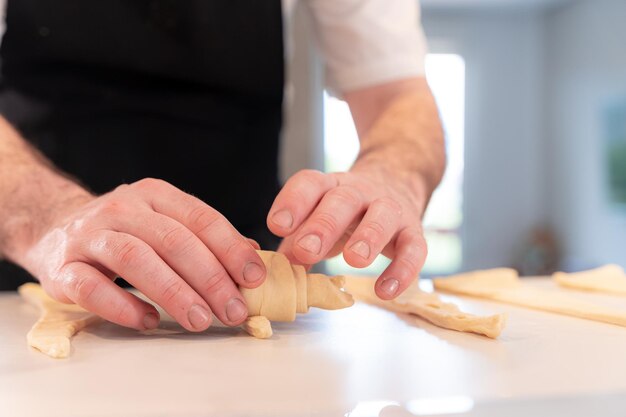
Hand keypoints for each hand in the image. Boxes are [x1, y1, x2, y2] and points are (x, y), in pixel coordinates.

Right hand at [20, 178, 265, 330]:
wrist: (52, 228)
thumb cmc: (123, 230)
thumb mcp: (163, 220)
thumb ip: (204, 236)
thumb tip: (252, 257)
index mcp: (154, 194)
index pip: (200, 218)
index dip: (231, 248)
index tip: (254, 277)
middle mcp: (122, 209)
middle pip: (173, 241)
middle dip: (210, 278)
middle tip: (233, 310)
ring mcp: (89, 236)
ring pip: (136, 259)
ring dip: (173, 293)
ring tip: (200, 320)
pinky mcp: (62, 267)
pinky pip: (91, 288)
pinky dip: (122, 306)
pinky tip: (148, 321)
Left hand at [267, 167, 427, 299]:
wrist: (396, 183)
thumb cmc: (346, 212)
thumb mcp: (318, 218)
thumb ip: (296, 242)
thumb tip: (273, 271)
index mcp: (329, 186)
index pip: (310, 184)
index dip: (293, 202)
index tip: (276, 225)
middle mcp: (359, 191)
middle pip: (342, 200)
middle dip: (324, 225)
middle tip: (306, 250)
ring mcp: (389, 208)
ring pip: (382, 215)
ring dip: (368, 236)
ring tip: (354, 261)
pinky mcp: (414, 230)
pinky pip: (414, 247)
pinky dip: (403, 269)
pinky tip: (386, 291)